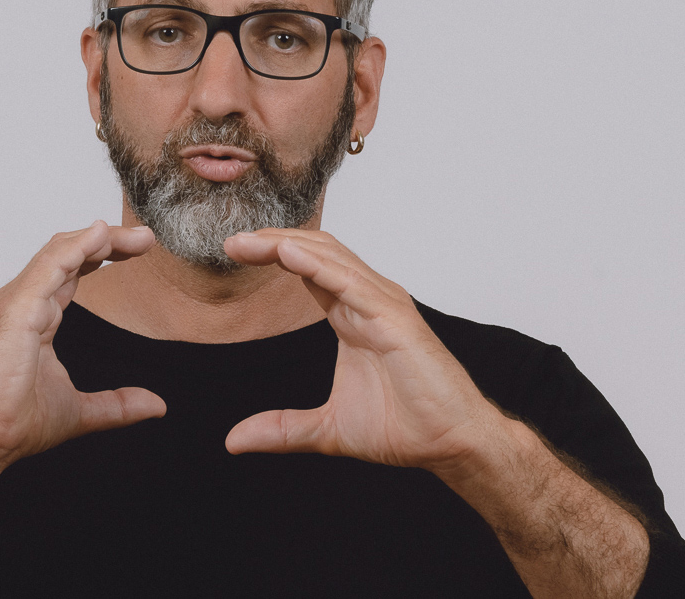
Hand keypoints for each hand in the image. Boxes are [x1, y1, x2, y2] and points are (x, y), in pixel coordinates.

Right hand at [0, 221, 165, 471]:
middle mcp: (25, 302)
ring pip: (59, 252)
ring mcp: (18, 303)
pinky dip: (75, 247)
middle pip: (68, 252)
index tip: (138, 249)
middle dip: (107, 240)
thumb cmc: (15, 422)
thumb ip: (119, 404)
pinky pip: (49, 267)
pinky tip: (100, 236)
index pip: (72, 271)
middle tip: (144, 237)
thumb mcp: (82, 410)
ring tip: (132, 234)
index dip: (102, 254)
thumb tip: (156, 406)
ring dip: (98, 238)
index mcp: (37, 317)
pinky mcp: (17, 309)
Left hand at [222, 229, 510, 474]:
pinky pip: (353, 284)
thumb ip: (282, 429)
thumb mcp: (327, 429)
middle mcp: (368, 302)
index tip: (234, 251)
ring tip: (249, 241)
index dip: (273, 253)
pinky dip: (320, 266)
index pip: (309, 268)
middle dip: (273, 241)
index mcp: (352, 317)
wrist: (451, 444)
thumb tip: (234, 441)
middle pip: (317, 252)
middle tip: (232, 241)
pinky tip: (289, 254)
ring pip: (332, 258)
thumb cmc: (406, 426)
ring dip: (288, 245)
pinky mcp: (397, 322)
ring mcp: (385, 307)